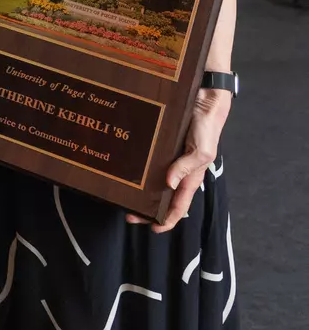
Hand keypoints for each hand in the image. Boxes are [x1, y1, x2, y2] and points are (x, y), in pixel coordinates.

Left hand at [136, 88, 230, 232]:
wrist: (202, 100)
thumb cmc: (206, 128)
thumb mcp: (202, 151)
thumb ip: (187, 167)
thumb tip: (168, 184)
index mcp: (191, 177)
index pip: (180, 205)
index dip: (168, 220)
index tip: (153, 229)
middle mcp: (178, 170)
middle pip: (163, 197)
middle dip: (148, 209)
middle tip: (129, 214)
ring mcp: (168, 159)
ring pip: (153, 182)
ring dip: (140, 192)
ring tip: (123, 197)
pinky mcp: (160, 146)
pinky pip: (148, 162)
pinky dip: (138, 170)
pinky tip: (125, 172)